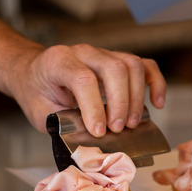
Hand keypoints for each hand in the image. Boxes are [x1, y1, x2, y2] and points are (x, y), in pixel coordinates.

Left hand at [8, 44, 165, 136]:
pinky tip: (157, 103)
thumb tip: (94, 139)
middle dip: (120, 103)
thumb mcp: (41, 112)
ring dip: (137, 98)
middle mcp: (83, 52)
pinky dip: (154, 83)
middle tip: (117, 130)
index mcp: (58, 62)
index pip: (83, 79)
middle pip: (114, 68)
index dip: (94, 107)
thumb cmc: (37, 94)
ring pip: (132, 65)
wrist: (33, 74)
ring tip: (131, 125)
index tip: (99, 132)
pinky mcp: (117, 60)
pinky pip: (143, 65)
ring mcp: (102, 53)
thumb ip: (64, 122)